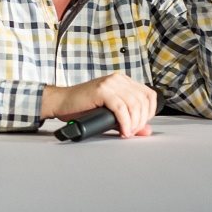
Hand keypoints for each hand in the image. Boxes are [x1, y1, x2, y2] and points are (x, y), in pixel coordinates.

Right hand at [41, 72, 157, 137]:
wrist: (61, 102)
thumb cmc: (83, 107)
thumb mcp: (111, 113)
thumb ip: (130, 120)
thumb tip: (147, 131)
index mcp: (123, 81)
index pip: (149, 95)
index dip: (149, 112)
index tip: (141, 124)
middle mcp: (118, 79)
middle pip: (143, 100)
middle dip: (141, 120)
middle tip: (132, 131)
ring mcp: (110, 83)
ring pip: (134, 104)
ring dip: (133, 123)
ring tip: (126, 132)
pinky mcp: (102, 90)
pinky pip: (121, 108)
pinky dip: (124, 122)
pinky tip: (122, 130)